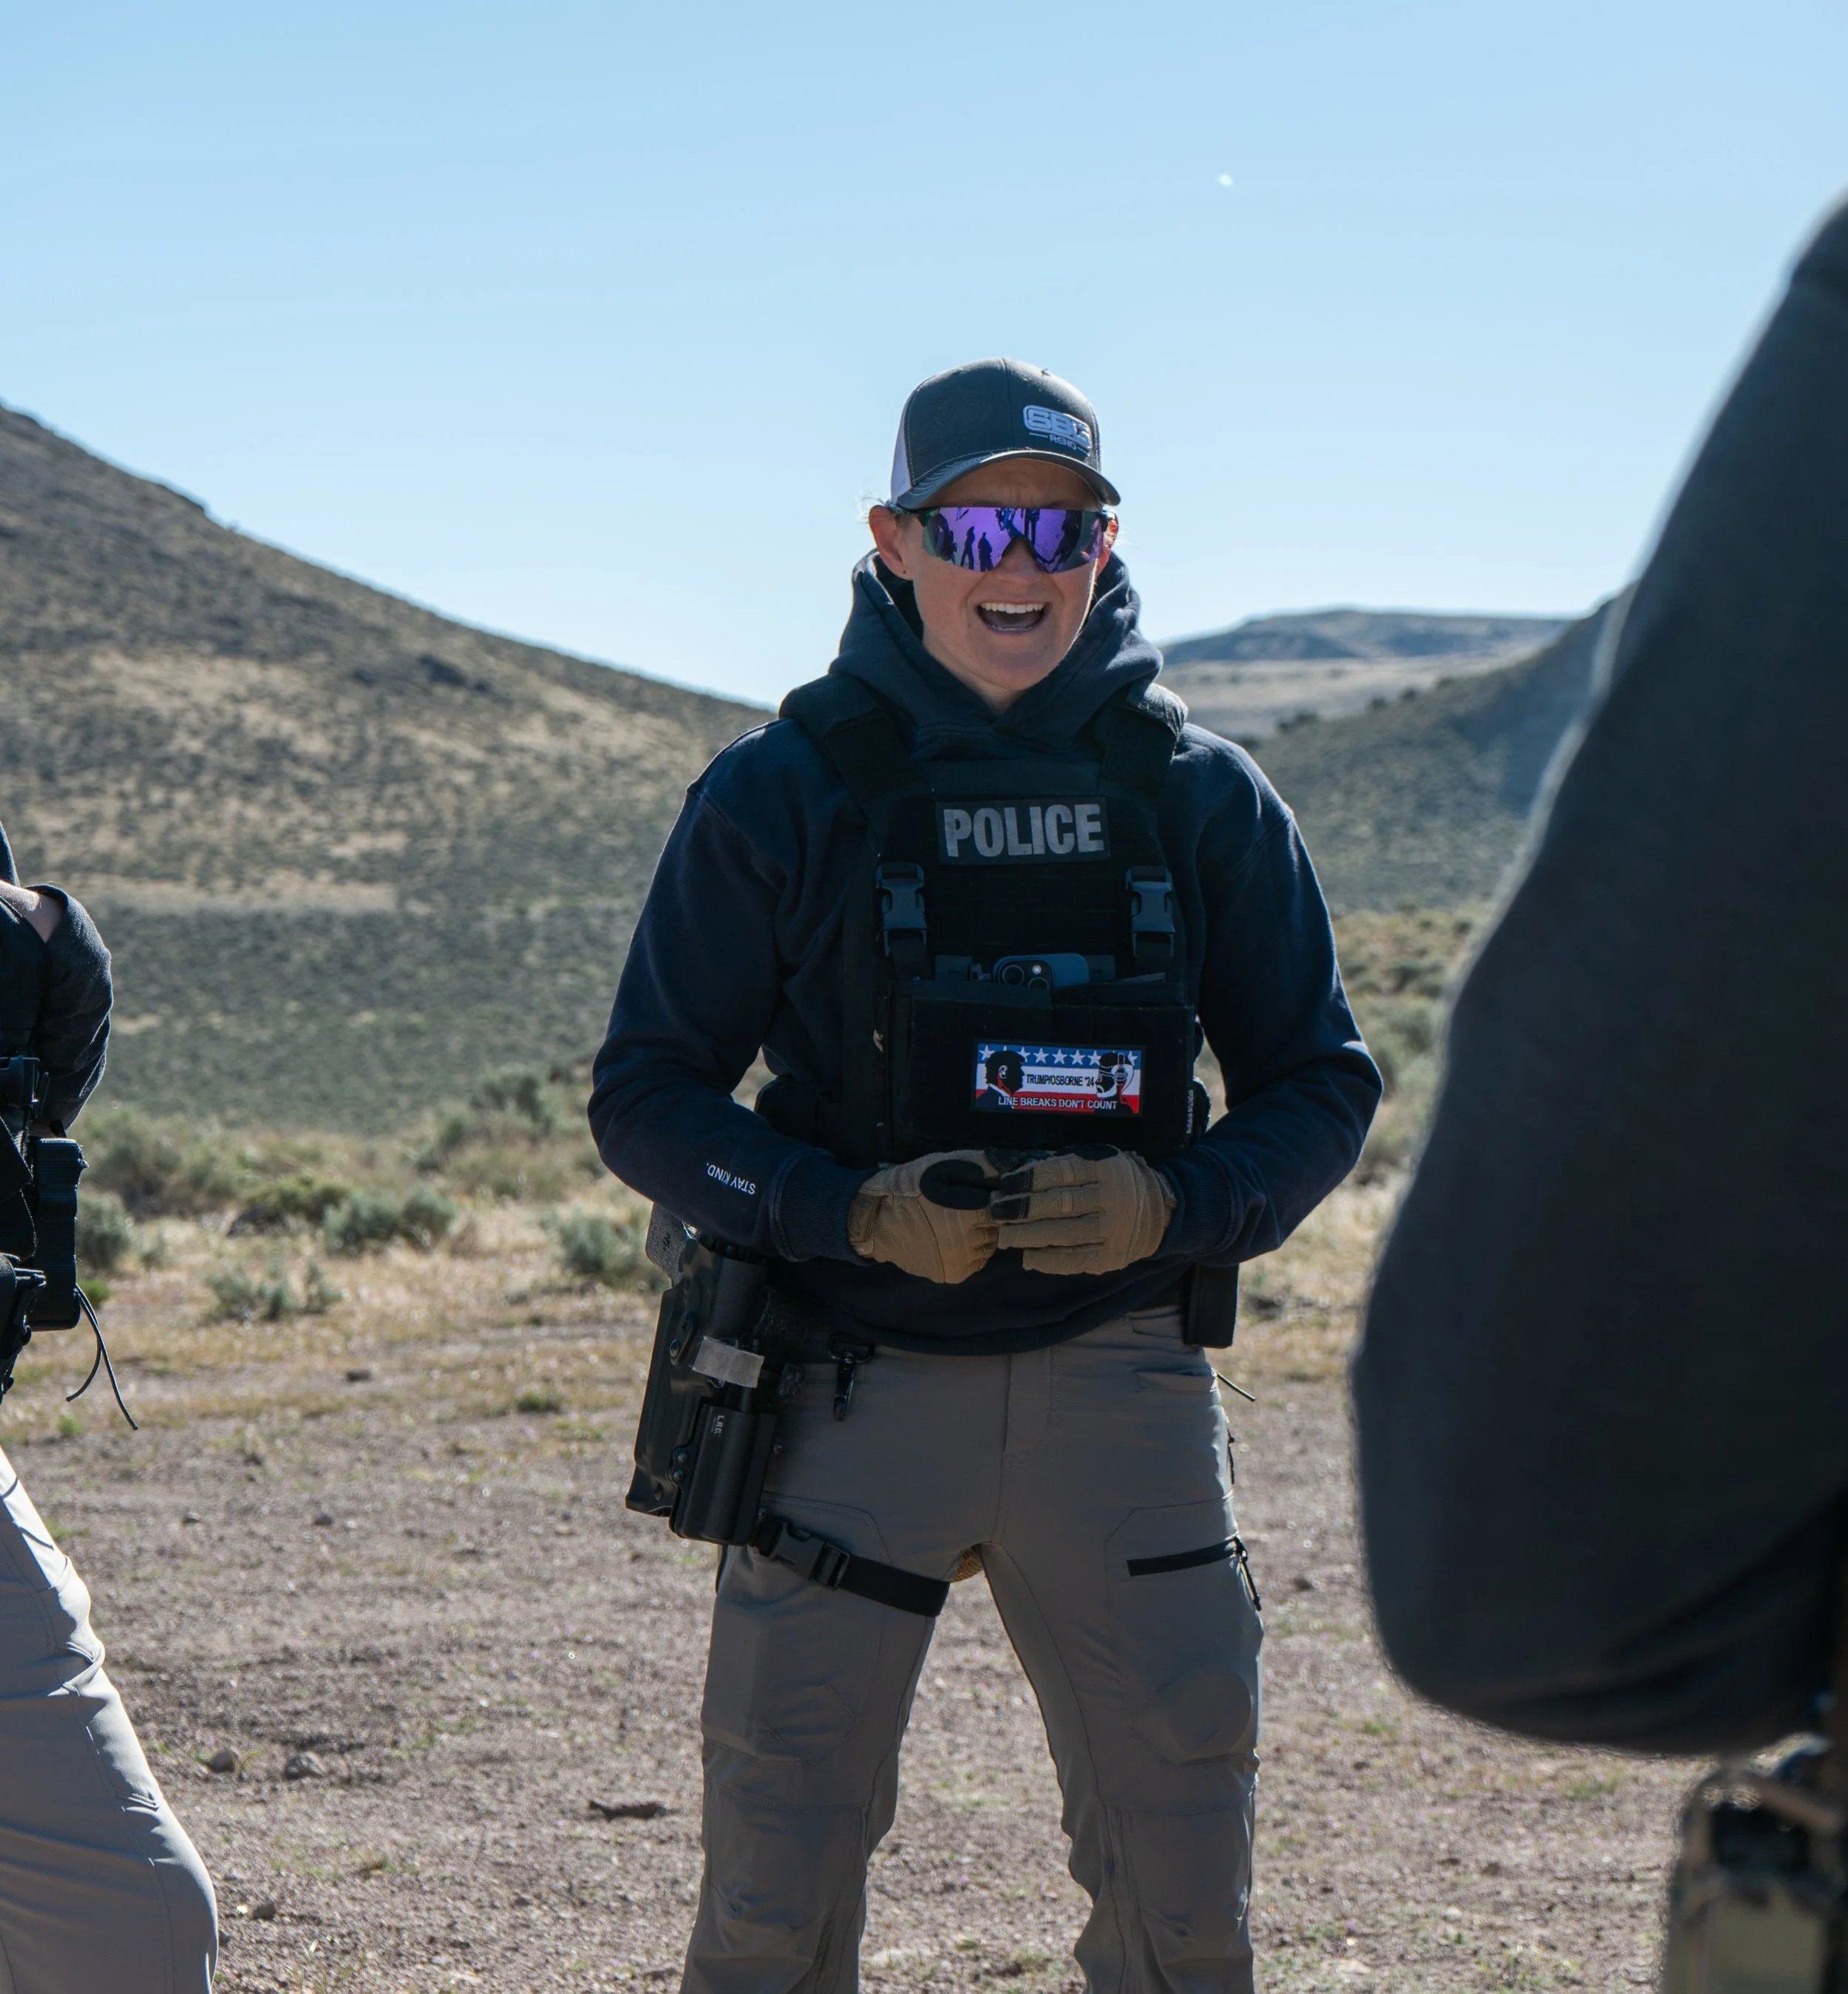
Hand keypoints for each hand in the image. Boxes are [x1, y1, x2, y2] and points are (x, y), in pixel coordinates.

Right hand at [848, 1150, 1002, 1283]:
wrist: (877, 1220)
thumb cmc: (911, 1187)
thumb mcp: (943, 1165)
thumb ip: (982, 1164)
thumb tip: (1015, 1163)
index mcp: (972, 1213)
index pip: (1005, 1206)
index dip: (994, 1196)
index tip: (980, 1191)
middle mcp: (971, 1242)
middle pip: (998, 1227)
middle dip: (987, 1215)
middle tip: (964, 1206)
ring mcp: (962, 1262)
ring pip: (989, 1246)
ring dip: (981, 1234)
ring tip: (957, 1223)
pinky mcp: (954, 1275)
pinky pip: (976, 1261)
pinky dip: (971, 1251)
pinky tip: (953, 1239)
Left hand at [990, 1147, 1174, 1274]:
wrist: (1161, 1213)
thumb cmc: (1119, 1181)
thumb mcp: (1102, 1161)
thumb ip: (1069, 1166)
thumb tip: (1020, 1178)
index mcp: (1107, 1168)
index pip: (1062, 1172)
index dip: (1030, 1178)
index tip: (1006, 1184)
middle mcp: (1112, 1198)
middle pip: (1059, 1204)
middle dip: (1022, 1209)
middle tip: (997, 1211)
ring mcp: (1113, 1230)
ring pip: (1063, 1234)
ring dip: (1028, 1236)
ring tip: (1005, 1235)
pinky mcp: (1111, 1257)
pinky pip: (1074, 1260)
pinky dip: (1048, 1260)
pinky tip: (1028, 1257)